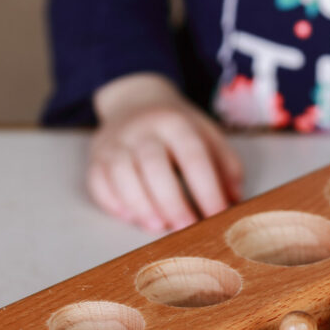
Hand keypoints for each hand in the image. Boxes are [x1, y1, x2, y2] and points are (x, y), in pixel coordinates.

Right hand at [89, 73, 242, 231]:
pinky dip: (112, 203)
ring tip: (158, 226)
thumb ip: (226, 167)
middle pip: (153, 165)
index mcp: (175, 122)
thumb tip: (234, 201)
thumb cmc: (179, 129)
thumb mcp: (209, 136)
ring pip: (121, 174)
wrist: (136, 102)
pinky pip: (98, 182)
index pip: (193, 157)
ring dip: (140, 205)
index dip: (206, 190)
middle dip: (171, 202)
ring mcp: (114, 142)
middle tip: (186, 228)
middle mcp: (141, 129)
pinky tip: (130, 217)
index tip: (217, 216)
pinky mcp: (96, 157)